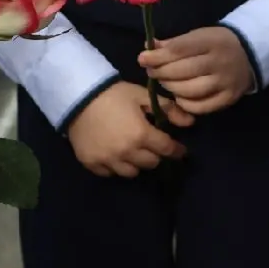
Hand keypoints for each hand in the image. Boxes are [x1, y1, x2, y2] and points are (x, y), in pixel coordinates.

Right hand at [67, 81, 193, 176]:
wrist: (77, 95)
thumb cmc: (113, 94)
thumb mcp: (141, 95)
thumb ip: (168, 108)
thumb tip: (191, 122)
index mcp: (142, 134)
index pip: (167, 149)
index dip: (177, 150)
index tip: (180, 150)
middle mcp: (127, 152)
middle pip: (151, 163)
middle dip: (156, 155)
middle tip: (153, 146)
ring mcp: (108, 160)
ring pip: (132, 172)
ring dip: (137, 163)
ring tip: (134, 151)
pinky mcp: (92, 164)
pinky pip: (110, 173)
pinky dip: (116, 167)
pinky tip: (115, 154)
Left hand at [138, 26, 254, 114]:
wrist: (250, 54)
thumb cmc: (217, 42)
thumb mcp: (199, 35)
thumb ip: (174, 43)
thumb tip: (149, 47)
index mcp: (211, 41)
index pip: (179, 50)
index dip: (158, 56)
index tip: (143, 58)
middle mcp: (219, 62)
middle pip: (183, 71)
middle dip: (161, 72)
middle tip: (152, 71)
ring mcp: (225, 82)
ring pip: (190, 90)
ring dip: (171, 87)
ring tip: (165, 82)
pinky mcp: (228, 98)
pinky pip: (202, 107)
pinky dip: (185, 104)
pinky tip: (179, 97)